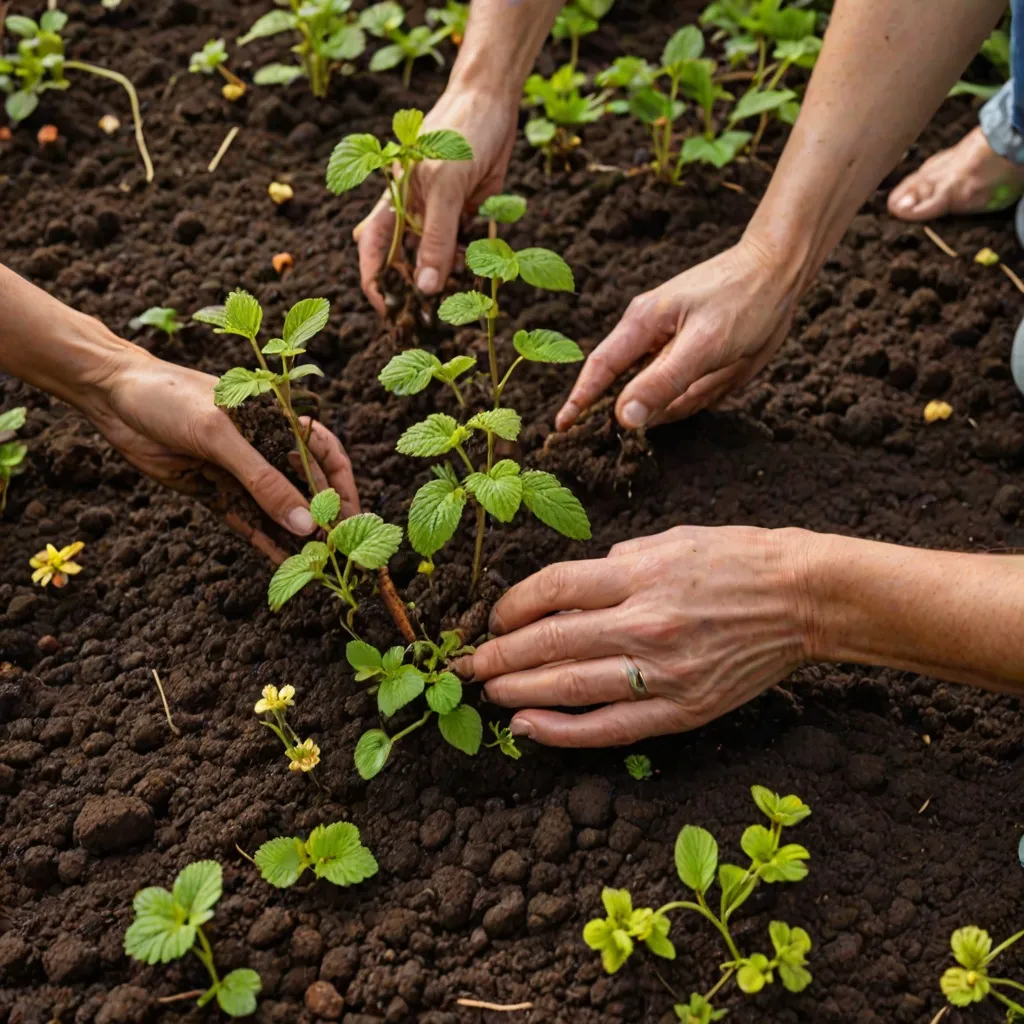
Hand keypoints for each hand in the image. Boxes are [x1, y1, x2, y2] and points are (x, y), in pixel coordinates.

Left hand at [83, 346, 359, 552]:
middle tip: (340, 557)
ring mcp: (240, 471)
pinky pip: (246, 522)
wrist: (112, 396)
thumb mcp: (220, 436)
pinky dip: (264, 544)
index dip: (345, 489)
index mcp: (279, 420)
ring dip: (295, 539)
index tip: (356, 523)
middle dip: (323, 522)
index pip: (328, 457)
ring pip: (277, 511)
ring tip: (316, 570)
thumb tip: (305, 525)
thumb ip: (263, 481)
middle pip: (306, 489)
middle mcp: (265, 447)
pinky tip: (283, 567)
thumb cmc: (171, 398)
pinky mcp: (215, 491)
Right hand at [354, 85, 518, 314]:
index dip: (378, 287)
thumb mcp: (446, 188)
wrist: (493, 103)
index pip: (373, 256)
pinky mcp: (466, 217)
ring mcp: (439, 219)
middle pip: (406, 267)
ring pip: (438, 263)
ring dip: (451, 279)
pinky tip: (483, 269)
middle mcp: (412, 217)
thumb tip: (425, 289)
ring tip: (464, 286)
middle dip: (418, 291)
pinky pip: (466, 251)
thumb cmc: (459, 134)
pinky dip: (473, 264)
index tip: (393, 315)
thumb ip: (436, 239)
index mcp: (393, 207)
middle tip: (436, 315)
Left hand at [461, 526, 813, 746]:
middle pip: (550, 640)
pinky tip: (527, 728)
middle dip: (499, 655)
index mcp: (640, 574)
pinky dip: (563, 731)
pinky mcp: (682, 709)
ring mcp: (664, 670)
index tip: (494, 618)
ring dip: (518, 692)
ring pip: (570, 686)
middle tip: (468, 664)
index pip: (553, 589)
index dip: (511, 606)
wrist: (804, 598)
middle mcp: (645, 622)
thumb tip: (570, 589)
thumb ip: (617, 564)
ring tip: (487, 692)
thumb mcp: (672, 540)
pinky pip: (611, 727)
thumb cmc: (738, 559)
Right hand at [556, 237, 801, 431]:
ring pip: (664, 392)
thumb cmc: (744, 301)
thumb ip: (662, 383)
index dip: (579, 400)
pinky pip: (687, 387)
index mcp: (641, 325)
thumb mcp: (705, 346)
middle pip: (629, 385)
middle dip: (645, 407)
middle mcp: (649, 334)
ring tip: (722, 372)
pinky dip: (702, 392)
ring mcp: (670, 342)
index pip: (600, 369)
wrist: (783, 270)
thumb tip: (622, 419)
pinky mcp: (691, 351)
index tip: (561, 429)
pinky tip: (726, 373)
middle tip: (663, 418)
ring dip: (687, 398)